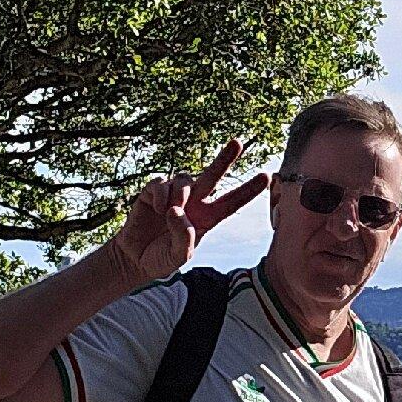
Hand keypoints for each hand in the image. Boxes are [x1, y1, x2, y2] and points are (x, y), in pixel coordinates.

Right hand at [104, 138, 270, 284]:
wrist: (134, 259)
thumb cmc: (161, 258)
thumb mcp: (178, 257)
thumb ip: (183, 239)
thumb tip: (177, 210)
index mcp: (207, 218)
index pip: (231, 203)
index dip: (248, 190)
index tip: (267, 176)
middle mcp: (194, 203)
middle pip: (212, 175)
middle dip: (224, 158)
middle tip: (237, 142)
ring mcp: (173, 195)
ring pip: (185, 179)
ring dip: (181, 193)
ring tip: (172, 211)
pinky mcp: (153, 192)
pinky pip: (161, 181)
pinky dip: (161, 193)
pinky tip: (158, 208)